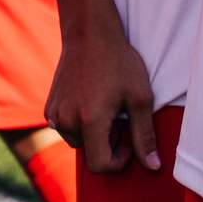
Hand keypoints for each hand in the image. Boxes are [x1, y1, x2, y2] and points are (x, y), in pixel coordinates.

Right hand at [48, 26, 158, 174]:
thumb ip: (145, 135)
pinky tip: (90, 99)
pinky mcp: (49, 108)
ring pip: (78, 141)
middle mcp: (66, 121)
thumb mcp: (140, 97)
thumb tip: (153, 167)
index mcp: (89, 121)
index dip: (119, 161)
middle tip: (119, 113)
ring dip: (93, 132)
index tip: (128, 142)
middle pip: (90, 152)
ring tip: (105, 104)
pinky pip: (66, 128)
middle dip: (107, 141)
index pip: (100, 165)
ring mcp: (54, 115)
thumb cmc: (119, 63)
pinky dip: (79, 122)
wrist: (89, 35)